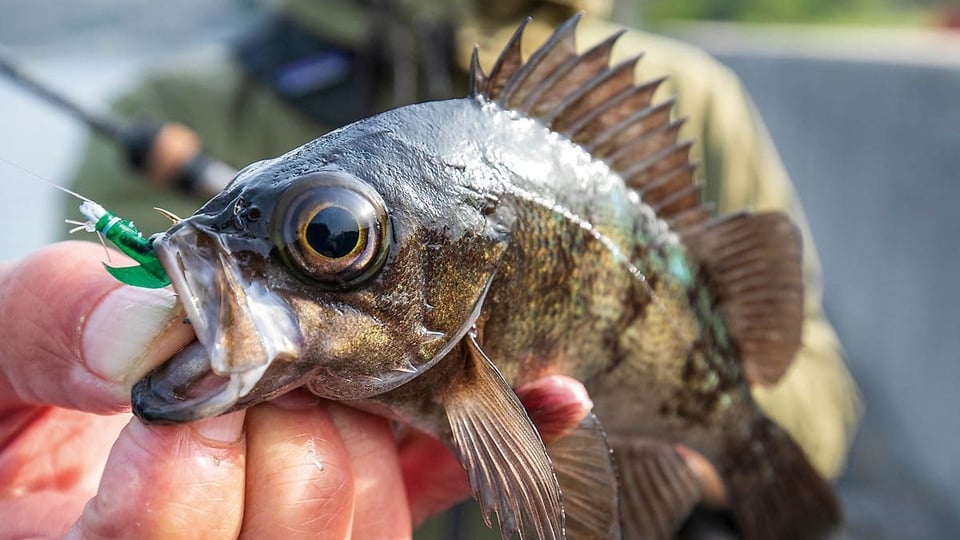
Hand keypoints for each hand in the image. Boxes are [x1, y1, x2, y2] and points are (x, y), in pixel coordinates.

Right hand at [0, 241, 592, 537]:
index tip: (191, 370)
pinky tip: (544, 400)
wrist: (60, 425)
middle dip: (295, 412)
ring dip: (368, 419)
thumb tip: (149, 329)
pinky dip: (477, 442)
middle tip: (265, 356)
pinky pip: (430, 490)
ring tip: (328, 367)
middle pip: (302, 514)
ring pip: (371, 518)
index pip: (161, 534)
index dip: (191, 442)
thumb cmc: (21, 394)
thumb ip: (53, 325)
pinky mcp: (353, 517)